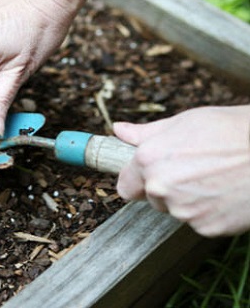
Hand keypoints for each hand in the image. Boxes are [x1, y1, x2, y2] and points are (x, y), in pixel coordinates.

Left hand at [115, 105, 249, 236]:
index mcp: (149, 160)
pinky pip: (200, 222)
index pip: (125, 186)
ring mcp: (183, 210)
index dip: (138, 180)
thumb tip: (119, 130)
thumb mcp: (184, 122)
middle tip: (195, 170)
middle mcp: (160, 187)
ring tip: (215, 178)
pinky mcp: (206, 227)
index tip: (149, 177)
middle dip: (167, 187)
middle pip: (152, 198)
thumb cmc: (231, 131)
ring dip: (189, 200)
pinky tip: (226, 193)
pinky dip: (210, 212)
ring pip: (177, 210)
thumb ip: (146, 133)